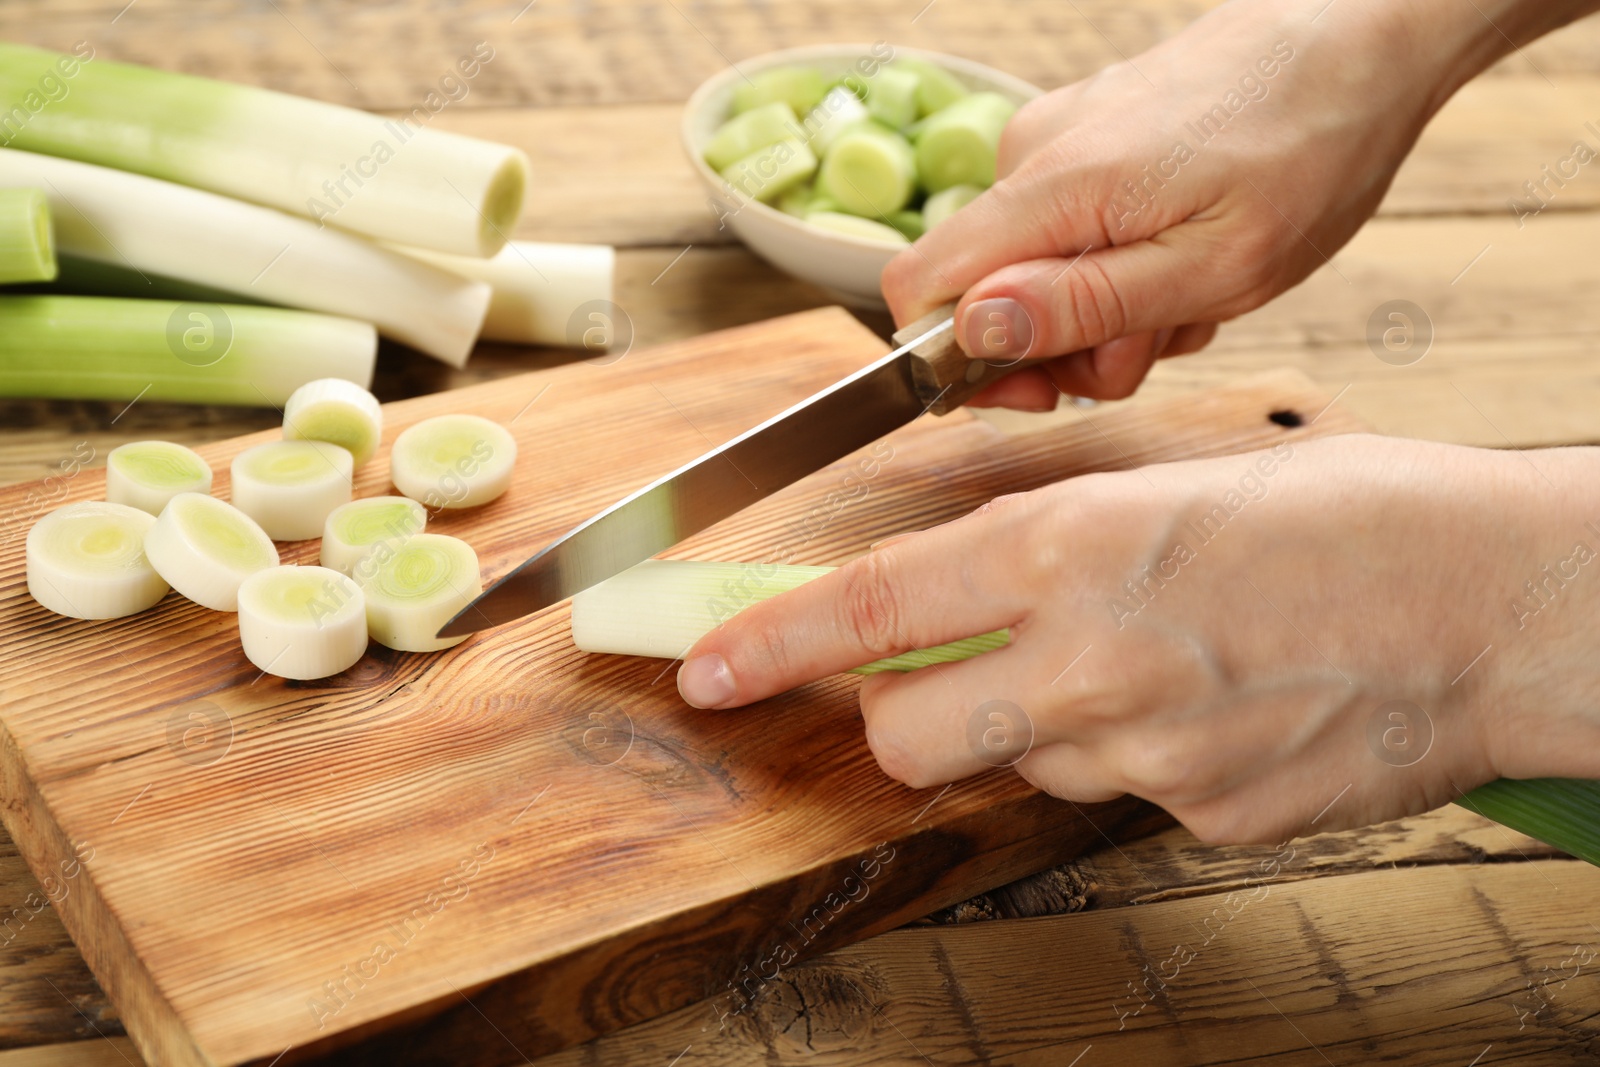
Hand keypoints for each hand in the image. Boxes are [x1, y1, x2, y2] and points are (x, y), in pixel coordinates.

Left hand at [676, 436, 1599, 842]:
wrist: (1504, 604)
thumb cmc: (1362, 514)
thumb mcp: (1181, 476)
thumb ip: (1049, 527)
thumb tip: (957, 560)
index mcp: (1073, 546)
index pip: (874, 610)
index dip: (770, 644)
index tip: (707, 667)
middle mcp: (1090, 660)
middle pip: (907, 736)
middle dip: (894, 717)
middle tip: (933, 681)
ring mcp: (1147, 756)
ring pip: (1015, 767)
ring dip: (1031, 726)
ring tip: (1136, 665)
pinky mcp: (1201, 818)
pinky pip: (1114, 795)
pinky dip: (1126, 755)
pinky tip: (1202, 705)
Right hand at [882, 0, 1585, 408]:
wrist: (1362, 36)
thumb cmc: (1309, 150)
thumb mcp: (1213, 267)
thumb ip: (1085, 305)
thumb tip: (973, 332)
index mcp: (1052, 187)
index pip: (919, 287)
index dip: (957, 361)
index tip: (1042, 391)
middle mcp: (1031, 155)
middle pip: (984, 293)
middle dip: (1068, 344)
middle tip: (1165, 336)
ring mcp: (1056, 141)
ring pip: (1036, 270)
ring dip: (1111, 309)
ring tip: (1199, 290)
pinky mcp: (1085, 136)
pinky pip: (1070, 232)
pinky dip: (1124, 265)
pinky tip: (1190, 255)